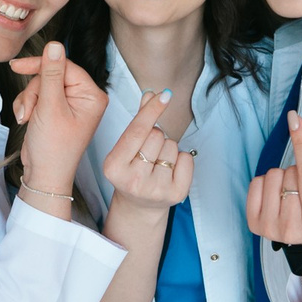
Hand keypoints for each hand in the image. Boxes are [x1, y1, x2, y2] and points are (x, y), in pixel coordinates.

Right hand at [8, 41, 107, 195]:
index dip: (41, 65)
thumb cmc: (53, 149)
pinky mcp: (55, 109)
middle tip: (30, 110)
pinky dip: (27, 105)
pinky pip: (36, 95)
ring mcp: (69, 103)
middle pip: (50, 74)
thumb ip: (51, 74)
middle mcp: (84, 97)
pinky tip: (26, 119)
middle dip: (34, 91)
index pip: (65, 65)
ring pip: (40, 84)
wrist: (44, 175)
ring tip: (27, 118)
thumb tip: (54, 46)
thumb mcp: (50, 107)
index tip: (17, 65)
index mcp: (92, 95)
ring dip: (29, 100)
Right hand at [101, 89, 192, 215]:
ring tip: (157, 164)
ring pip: (172, 146)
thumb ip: (137, 121)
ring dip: (168, 149)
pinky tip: (170, 171)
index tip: (164, 95)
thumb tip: (150, 94)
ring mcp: (155, 190)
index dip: (152, 110)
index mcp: (114, 167)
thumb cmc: (131, 171)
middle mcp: (133, 181)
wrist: (138, 206)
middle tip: (149, 152)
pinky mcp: (176, 195)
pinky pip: (187, 159)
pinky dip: (182, 160)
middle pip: (157, 136)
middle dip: (156, 136)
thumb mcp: (125, 148)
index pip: (137, 131)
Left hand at [246, 112, 301, 248]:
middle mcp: (293, 228)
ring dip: (282, 176)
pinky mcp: (255, 225)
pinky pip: (255, 183)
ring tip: (291, 193)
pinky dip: (265, 183)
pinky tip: (276, 196)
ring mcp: (271, 229)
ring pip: (271, 176)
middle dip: (297, 170)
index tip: (294, 118)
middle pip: (289, 172)